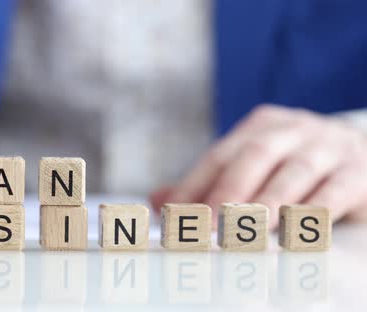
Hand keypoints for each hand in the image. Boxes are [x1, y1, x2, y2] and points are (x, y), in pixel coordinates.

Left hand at [151, 104, 366, 227]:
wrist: (362, 156)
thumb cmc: (297, 166)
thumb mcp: (256, 167)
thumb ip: (211, 184)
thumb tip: (159, 200)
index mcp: (262, 126)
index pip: (220, 155)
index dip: (195, 185)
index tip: (175, 215)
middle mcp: (294, 129)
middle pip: (255, 155)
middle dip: (228, 192)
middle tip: (208, 224)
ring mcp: (329, 147)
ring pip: (294, 172)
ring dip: (269, 202)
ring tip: (248, 229)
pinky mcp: (358, 171)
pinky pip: (335, 190)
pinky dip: (312, 211)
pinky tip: (294, 231)